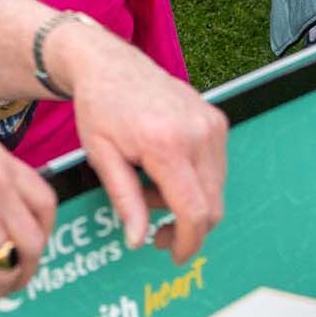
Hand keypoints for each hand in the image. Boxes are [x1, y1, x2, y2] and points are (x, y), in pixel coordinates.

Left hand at [48, 25, 228, 261]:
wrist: (108, 62)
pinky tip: (163, 171)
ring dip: (188, 202)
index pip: (194, 210)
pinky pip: (216, 168)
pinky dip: (195, 181)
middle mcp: (197, 132)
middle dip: (186, 226)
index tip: (174, 254)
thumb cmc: (99, 106)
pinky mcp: (216, 119)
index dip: (187, 241)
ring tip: (148, 188)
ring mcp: (211, 123)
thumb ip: (124, 200)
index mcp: (166, 143)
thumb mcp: (101, 156)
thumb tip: (137, 239)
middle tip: (154, 230)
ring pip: (216, 189)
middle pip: (211, 205)